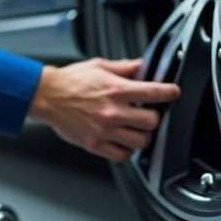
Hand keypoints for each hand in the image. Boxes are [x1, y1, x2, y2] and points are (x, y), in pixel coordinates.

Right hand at [27, 57, 180, 161]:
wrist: (46, 95)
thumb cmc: (70, 81)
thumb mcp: (100, 66)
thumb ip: (124, 67)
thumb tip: (142, 65)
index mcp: (116, 90)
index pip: (153, 92)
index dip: (169, 93)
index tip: (174, 93)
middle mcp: (112, 111)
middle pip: (151, 121)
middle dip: (154, 117)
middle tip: (149, 114)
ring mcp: (104, 130)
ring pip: (140, 141)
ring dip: (142, 136)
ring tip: (136, 129)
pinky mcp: (95, 144)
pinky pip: (121, 155)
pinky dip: (126, 150)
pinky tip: (122, 141)